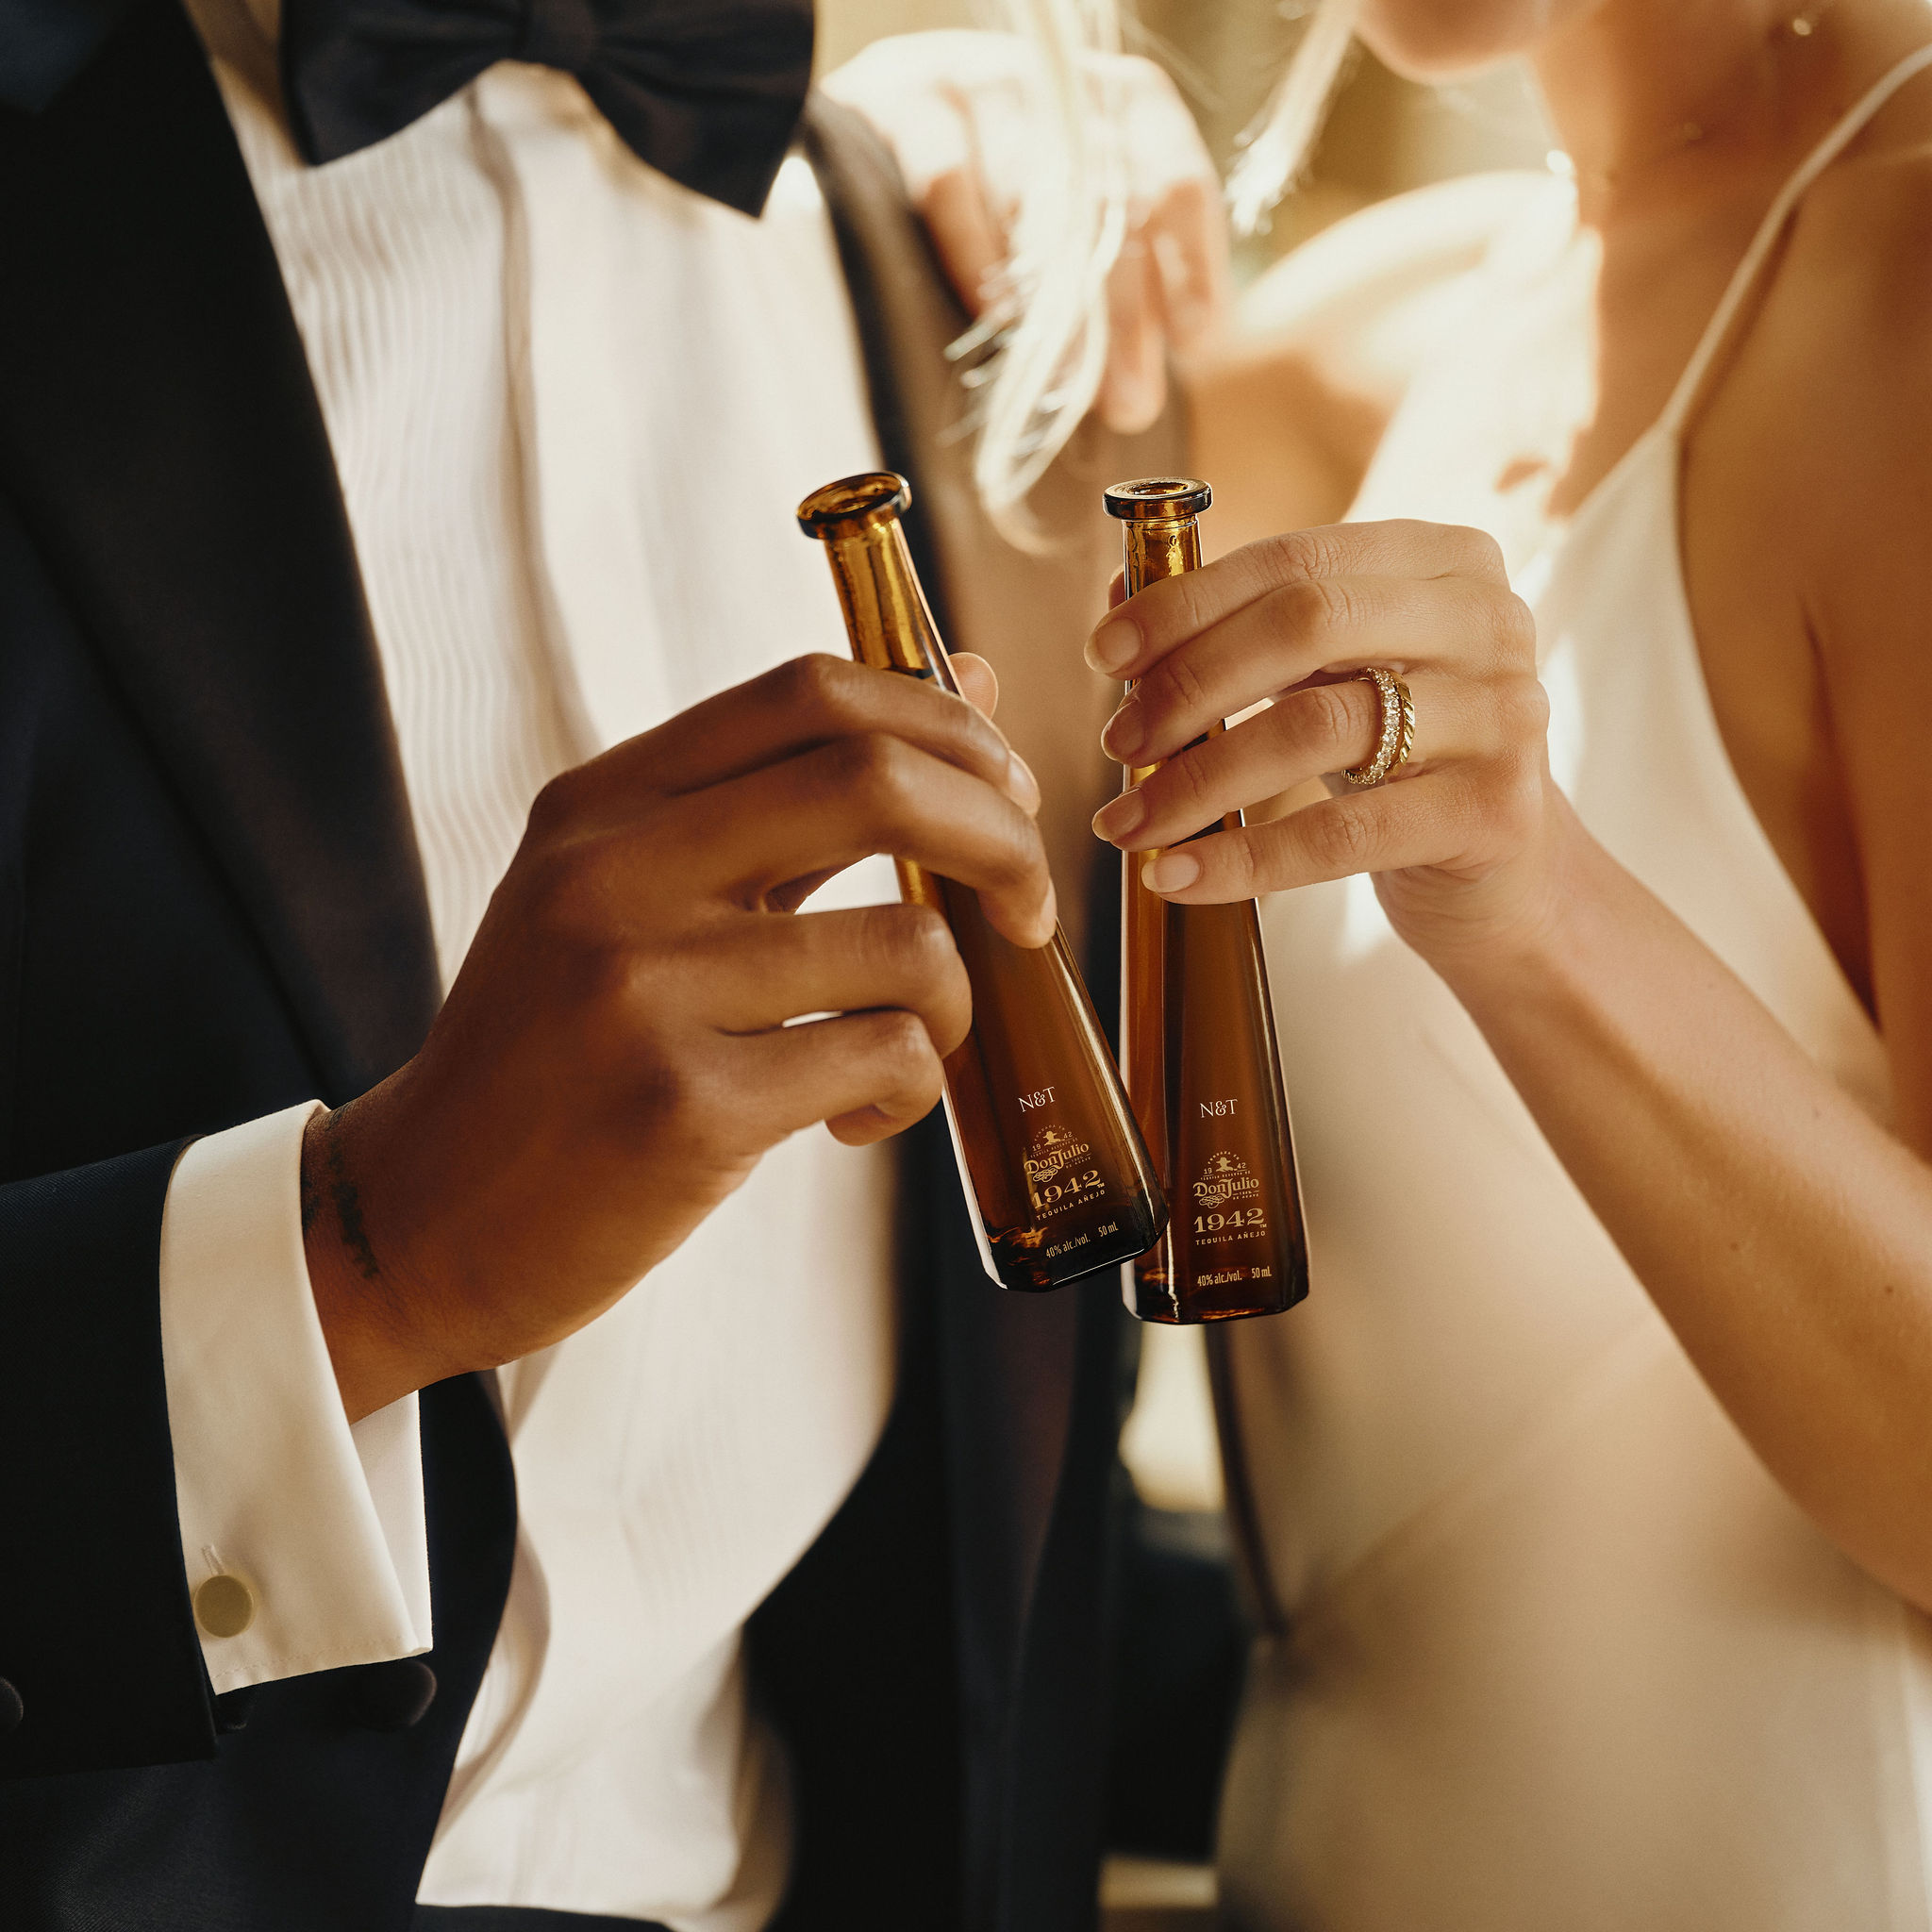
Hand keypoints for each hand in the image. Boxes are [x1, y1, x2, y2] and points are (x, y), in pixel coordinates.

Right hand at [304, 652, 1046, 1420]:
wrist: (429, 1214)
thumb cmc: (555, 1052)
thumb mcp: (628, 898)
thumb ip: (786, 803)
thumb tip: (966, 689)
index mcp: (602, 807)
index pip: (808, 692)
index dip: (939, 722)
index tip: (1000, 785)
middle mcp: (613, 876)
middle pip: (876, 781)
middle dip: (1003, 834)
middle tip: (1030, 900)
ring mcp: (644, 991)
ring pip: (908, 941)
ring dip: (961, 997)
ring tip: (917, 1040)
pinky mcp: (684, 1108)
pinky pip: (886, 1058)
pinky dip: (911, 1089)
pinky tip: (857, 1118)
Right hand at [821, 30, 1229, 433]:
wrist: (839, 141)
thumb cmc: (973, 210)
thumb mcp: (1057, 233)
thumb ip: (1106, 287)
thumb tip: (1139, 389)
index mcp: (1113, 107)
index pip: (1173, 177)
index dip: (1193, 262)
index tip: (1198, 343)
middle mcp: (1054, 86)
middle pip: (1110, 200)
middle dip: (1125, 315)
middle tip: (1131, 404)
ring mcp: (978, 82)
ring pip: (1034, 193)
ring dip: (1052, 303)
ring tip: (1063, 383)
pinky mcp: (902, 99)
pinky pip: (947, 177)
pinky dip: (971, 250)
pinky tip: (990, 314)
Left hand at [1086, 521, 1557, 968]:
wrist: (1502, 876)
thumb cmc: (1399, 760)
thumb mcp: (1329, 679)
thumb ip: (1240, 630)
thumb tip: (1115, 602)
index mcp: (1444, 560)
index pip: (1293, 557)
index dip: (1186, 602)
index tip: (1103, 655)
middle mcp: (1488, 620)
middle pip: (1305, 623)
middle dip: (1189, 684)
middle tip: (1117, 744)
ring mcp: (1502, 714)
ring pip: (1316, 729)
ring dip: (1197, 781)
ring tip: (1125, 824)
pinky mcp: (1494, 811)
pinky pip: (1342, 835)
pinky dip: (1243, 860)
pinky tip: (1176, 879)